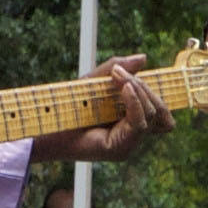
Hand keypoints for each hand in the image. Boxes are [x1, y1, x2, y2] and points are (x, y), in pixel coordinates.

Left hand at [35, 55, 168, 164]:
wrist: (46, 123)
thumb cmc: (68, 104)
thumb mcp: (95, 81)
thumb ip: (118, 68)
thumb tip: (144, 57)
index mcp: (132, 120)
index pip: (162, 111)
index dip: (157, 93)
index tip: (137, 75)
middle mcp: (133, 134)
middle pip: (161, 110)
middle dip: (145, 87)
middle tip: (120, 73)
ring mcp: (128, 144)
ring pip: (154, 115)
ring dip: (139, 91)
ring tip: (119, 78)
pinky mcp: (120, 149)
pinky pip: (140, 123)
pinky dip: (135, 102)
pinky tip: (124, 89)